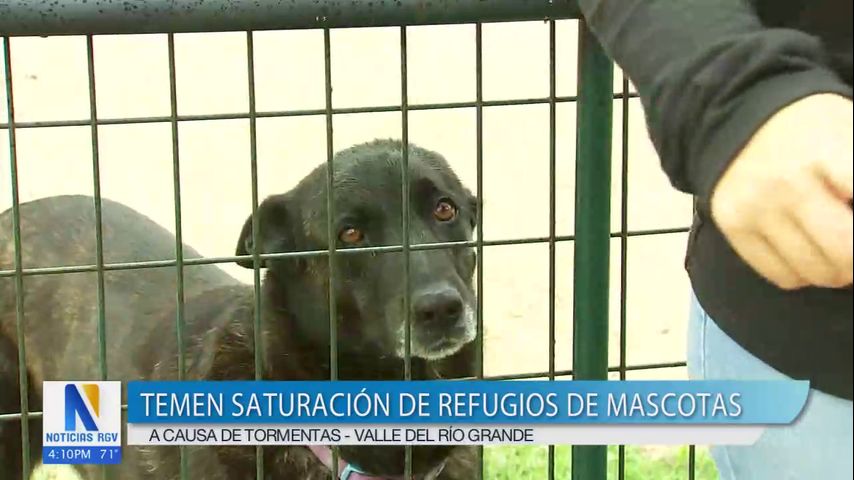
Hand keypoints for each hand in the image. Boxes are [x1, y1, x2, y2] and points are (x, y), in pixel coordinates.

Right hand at [711, 93, 852, 289]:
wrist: (739, 115)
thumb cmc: (813, 128)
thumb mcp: (852, 133)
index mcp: (826, 152)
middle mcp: (785, 184)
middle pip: (845, 252)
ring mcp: (753, 209)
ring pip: (816, 272)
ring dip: (838, 269)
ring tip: (837, 245)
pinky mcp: (732, 228)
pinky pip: (782, 276)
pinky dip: (805, 273)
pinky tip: (808, 249)